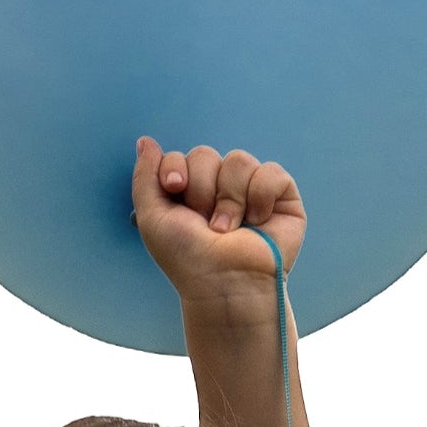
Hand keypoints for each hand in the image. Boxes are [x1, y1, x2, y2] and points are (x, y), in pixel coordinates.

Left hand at [132, 138, 301, 333]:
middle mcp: (220, 190)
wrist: (224, 284)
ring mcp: (252, 193)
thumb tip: (146, 141)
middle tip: (205, 223)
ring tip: (229, 230)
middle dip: (201, 188)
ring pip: (238, 160)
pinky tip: (258, 221)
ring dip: (229, 198)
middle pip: (206, 154)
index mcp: (191, 193)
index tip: (175, 188)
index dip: (175, 168)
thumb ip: (144, 176)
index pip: (181, 157)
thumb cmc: (188, 260)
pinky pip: (271, 172)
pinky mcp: (282, 200)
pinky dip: (261, 195)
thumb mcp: (151, 217)